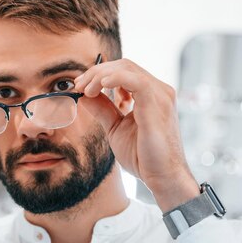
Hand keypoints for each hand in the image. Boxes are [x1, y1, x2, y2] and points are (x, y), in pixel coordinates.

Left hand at [74, 59, 198, 211]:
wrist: (162, 177)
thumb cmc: (143, 156)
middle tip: (79, 86)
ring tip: (85, 89)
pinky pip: (136, 81)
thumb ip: (103, 110)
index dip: (99, 74)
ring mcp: (160, 95)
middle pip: (123, 65)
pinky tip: (101, 86)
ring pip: (127, 68)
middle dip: (96, 72)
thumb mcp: (115, 128)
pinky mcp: (157, 104)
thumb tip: (83, 95)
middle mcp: (158, 91)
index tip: (80, 86)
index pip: (123, 71)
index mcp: (150, 95)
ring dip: (100, 75)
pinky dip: (115, 78)